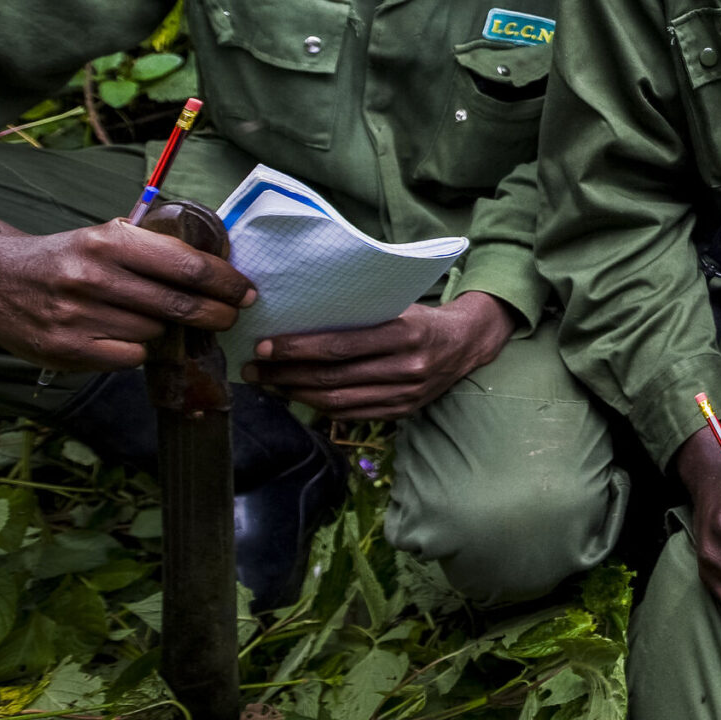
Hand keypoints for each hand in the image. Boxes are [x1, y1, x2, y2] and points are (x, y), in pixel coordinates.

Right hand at [0, 181, 256, 372]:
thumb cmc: (63, 258)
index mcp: (109, 241)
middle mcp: (93, 276)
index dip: (225, 281)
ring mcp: (78, 316)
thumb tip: (216, 265)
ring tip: (159, 321)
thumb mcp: (103, 236)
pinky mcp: (65, 349)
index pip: (187, 265)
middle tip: (231, 315)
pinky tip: (126, 337)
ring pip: (155, 333)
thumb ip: (152, 248)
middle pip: (178, 305)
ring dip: (168, 331)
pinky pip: (129, 357)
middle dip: (216, 313)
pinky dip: (137, 350)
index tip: (246, 291)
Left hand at [246, 290, 517, 419]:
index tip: (265, 345)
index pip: (342, 346)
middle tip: (254, 367)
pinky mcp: (403, 412)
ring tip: (267, 382)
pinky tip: (296, 395)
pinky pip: (352, 414)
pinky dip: (319, 407)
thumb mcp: (398, 305)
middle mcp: (408, 367)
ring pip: (338, 401)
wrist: (466, 343)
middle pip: (334, 377)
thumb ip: (360, 314)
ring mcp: (407, 394)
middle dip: (286, 373)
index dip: (299, 349)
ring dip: (295, 393)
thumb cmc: (421, 317)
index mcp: (407, 333)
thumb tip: (300, 319)